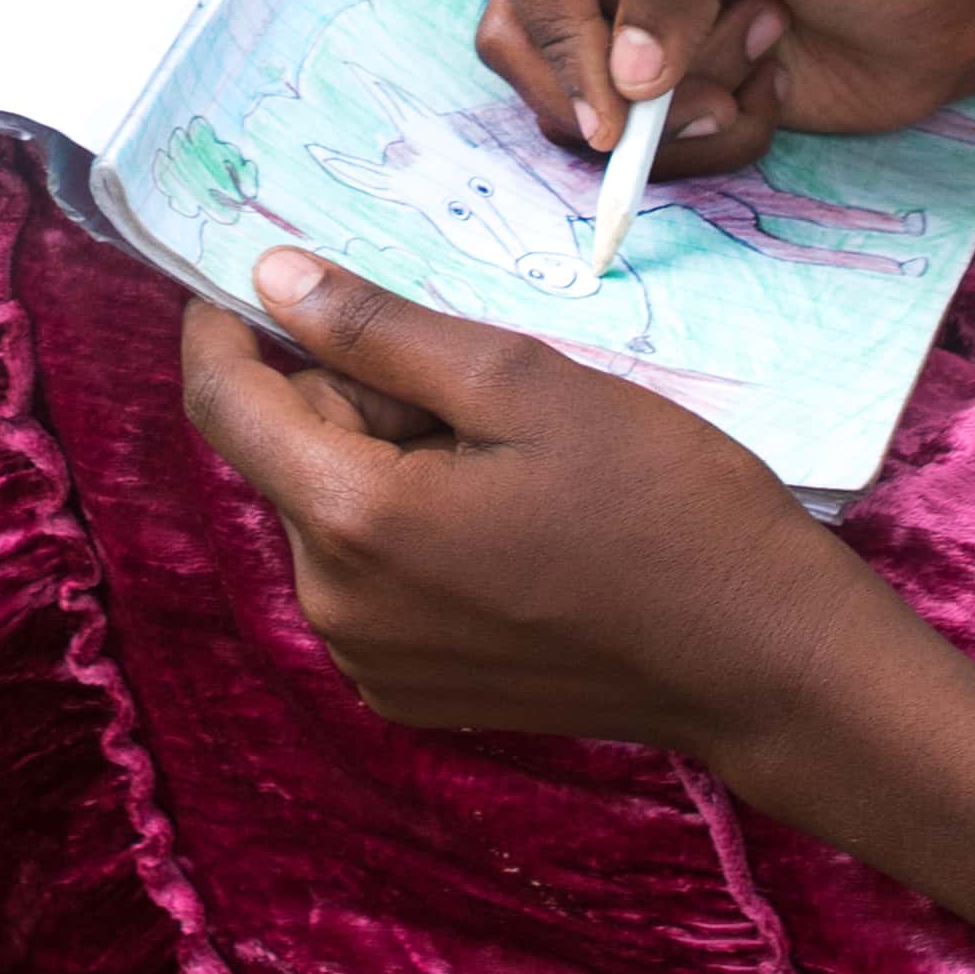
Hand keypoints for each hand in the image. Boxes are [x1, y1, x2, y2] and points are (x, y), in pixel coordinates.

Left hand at [175, 254, 914, 762]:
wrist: (755, 654)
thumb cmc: (662, 503)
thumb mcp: (523, 381)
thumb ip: (380, 329)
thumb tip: (270, 280)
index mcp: (355, 521)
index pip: (226, 407)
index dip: (219, 331)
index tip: (242, 279)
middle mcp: (336, 607)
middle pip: (290, 456)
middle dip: (354, 398)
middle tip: (473, 384)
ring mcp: (370, 662)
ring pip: (333, 513)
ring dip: (387, 465)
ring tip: (508, 462)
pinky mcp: (409, 693)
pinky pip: (370, 578)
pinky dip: (411, 532)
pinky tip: (507, 525)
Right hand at [470, 0, 974, 175]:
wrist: (961, 10)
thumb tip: (624, 73)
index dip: (549, 13)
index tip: (617, 89)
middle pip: (518, 25)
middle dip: (609, 84)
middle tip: (706, 98)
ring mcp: (627, 1)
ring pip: (567, 95)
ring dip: (673, 111)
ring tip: (764, 60)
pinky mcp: (657, 72)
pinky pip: (626, 139)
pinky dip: (701, 136)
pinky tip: (768, 85)